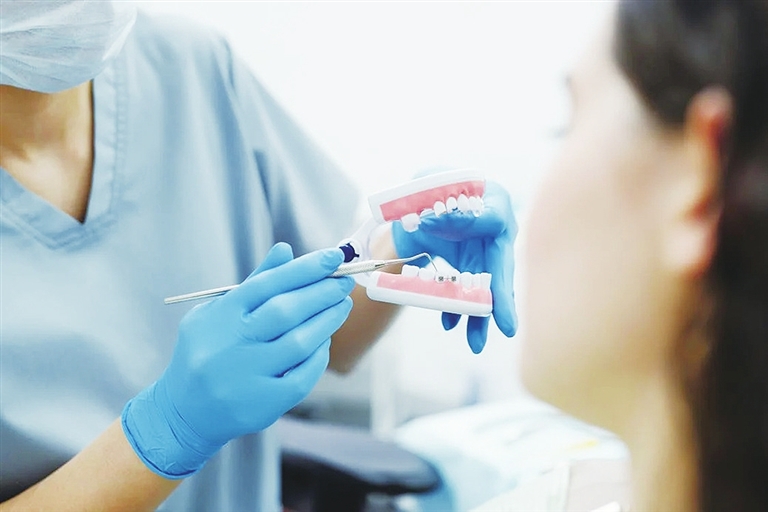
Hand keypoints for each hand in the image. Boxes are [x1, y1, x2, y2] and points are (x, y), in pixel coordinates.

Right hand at [122, 243, 353, 477]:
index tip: (334, 257)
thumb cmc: (208, 351)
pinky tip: (325, 341)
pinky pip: (301, 377)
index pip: (268, 284)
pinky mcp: (261, 404)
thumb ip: (255, 283)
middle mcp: (230, 345)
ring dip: (327, 321)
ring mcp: (245, 377)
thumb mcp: (218, 312)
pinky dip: (318, 356)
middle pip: (285, 311)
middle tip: (345, 281)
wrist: (184, 411)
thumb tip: (286, 250)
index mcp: (219, 316)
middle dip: (322, 292)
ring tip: (342, 305)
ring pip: (298, 343)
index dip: (304, 268)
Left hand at [392, 180, 517, 352]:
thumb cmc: (434, 184)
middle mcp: (497, 231)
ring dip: (479, 317)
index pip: (493, 217)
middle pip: (501, 267)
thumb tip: (430, 219)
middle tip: (507, 327)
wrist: (425, 200)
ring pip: (486, 289)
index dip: (474, 228)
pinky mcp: (471, 268)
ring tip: (475, 344)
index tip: (450, 232)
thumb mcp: (429, 181)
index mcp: (494, 201)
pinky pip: (467, 293)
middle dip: (501, 299)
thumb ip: (430, 194)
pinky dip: (456, 309)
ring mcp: (486, 253)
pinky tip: (449, 323)